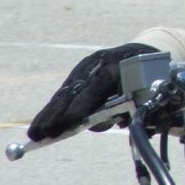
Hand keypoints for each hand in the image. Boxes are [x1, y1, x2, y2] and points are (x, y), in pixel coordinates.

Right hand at [27, 42, 158, 141]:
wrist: (142, 51)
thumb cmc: (149, 76)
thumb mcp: (148, 86)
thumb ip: (135, 103)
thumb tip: (118, 123)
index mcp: (117, 65)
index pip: (97, 86)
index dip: (82, 104)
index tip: (69, 122)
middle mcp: (98, 63)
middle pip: (75, 90)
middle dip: (58, 114)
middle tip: (42, 133)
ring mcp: (86, 67)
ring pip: (65, 92)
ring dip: (49, 114)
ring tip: (35, 133)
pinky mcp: (80, 72)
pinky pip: (65, 92)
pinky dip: (53, 108)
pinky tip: (41, 123)